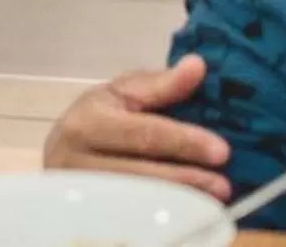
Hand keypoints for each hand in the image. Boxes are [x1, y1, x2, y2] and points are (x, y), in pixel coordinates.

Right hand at [41, 56, 230, 200]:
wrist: (61, 150)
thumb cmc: (97, 116)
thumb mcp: (122, 93)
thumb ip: (160, 84)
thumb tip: (198, 66)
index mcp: (88, 122)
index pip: (144, 134)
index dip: (184, 142)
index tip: (221, 151)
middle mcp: (77, 160)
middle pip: (141, 174)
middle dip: (187, 180)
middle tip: (223, 185)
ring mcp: (79, 194)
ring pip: (135, 202)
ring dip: (179, 202)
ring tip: (212, 201)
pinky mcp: (85, 216)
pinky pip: (127, 218)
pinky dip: (161, 214)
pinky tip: (186, 211)